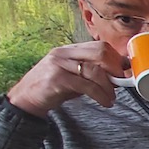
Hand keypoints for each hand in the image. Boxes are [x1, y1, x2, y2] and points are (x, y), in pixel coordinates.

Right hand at [7, 41, 128, 116]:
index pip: (100, 46)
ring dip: (109, 87)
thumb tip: (119, 75)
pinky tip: (105, 102)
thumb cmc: (53, 88)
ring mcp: (58, 65)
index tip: (123, 74)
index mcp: (69, 49)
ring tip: (111, 98)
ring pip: (95, 70)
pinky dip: (100, 95)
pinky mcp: (56, 79)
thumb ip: (93, 73)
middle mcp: (64, 53)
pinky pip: (86, 85)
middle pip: (100, 52)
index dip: (116, 59)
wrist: (25, 99)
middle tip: (118, 84)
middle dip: (115, 69)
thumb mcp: (75, 76)